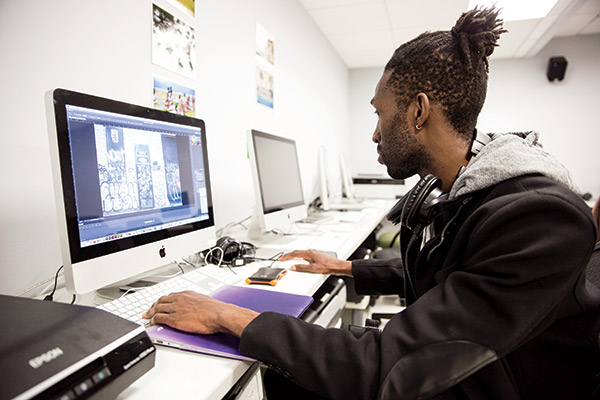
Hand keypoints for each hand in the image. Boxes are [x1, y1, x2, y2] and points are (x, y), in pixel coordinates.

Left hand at [142, 290, 258, 336]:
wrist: (218, 314)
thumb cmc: (215, 310)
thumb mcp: (203, 301)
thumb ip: (195, 302)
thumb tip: (196, 307)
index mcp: (186, 294)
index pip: (170, 295)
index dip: (162, 300)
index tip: (159, 303)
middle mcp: (179, 299)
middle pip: (160, 301)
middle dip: (153, 306)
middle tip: (148, 310)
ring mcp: (175, 308)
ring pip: (157, 309)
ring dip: (150, 313)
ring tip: (146, 317)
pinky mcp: (173, 319)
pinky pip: (158, 318)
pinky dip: (153, 320)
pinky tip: (151, 323)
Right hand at [279, 249, 352, 275]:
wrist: (337, 266)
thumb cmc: (328, 266)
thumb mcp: (313, 269)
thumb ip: (302, 268)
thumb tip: (293, 267)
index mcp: (309, 253)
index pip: (295, 254)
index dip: (287, 256)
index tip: (281, 259)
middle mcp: (311, 252)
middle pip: (297, 252)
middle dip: (289, 255)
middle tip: (283, 258)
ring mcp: (314, 254)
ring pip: (301, 254)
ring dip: (294, 256)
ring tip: (289, 259)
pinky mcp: (316, 257)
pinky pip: (305, 256)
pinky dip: (300, 258)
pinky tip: (300, 261)